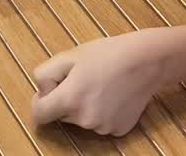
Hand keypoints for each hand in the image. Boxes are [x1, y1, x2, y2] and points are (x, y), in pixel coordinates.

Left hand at [30, 30, 169, 136]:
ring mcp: (103, 127)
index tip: (49, 91)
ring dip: (85, 106)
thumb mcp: (69, 56)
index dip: (40, 101)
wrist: (147, 61)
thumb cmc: (108, 54)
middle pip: (62, 115)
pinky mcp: (119, 130)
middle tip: (82, 78)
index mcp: (69, 100)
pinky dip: (103, 112)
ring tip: (102, 84)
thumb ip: (45, 74)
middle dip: (66, 100)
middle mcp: (85, 119)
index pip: (39, 115)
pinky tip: (114, 94)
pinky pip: (101, 123)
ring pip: (82, 119)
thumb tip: (42, 91)